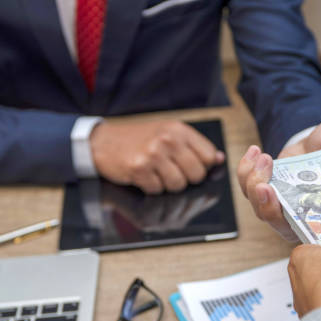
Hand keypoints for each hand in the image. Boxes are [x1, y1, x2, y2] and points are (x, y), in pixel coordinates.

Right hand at [91, 119, 224, 193]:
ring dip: (168, 185)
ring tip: (156, 173)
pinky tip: (144, 176)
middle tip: (171, 171)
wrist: (102, 141)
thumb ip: (193, 145)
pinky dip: (151, 188)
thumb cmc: (138, 139)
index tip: (192, 167)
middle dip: (186, 179)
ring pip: (178, 185)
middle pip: (196, 175)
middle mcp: (168, 139)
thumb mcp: (167, 133)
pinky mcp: (139, 168)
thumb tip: (219, 159)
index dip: (203, 167)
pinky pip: (158, 190)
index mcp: (179, 130)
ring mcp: (153, 154)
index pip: (209, 157)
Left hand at [238, 117, 320, 240]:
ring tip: (264, 159)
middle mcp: (303, 214)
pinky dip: (246, 171)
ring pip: (259, 207)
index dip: (297, 226)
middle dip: (267, 205)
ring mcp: (282, 204)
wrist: (320, 136)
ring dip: (255, 185)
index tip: (287, 209)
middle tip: (266, 184)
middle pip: (278, 223)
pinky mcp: (267, 190)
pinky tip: (255, 152)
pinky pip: (248, 188)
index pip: (312, 233)